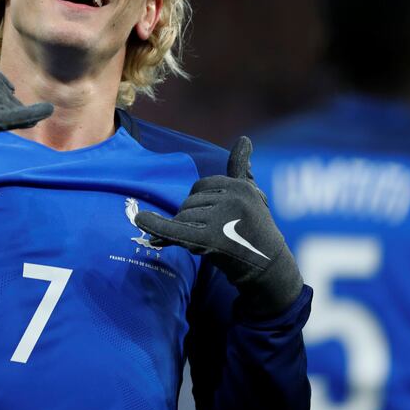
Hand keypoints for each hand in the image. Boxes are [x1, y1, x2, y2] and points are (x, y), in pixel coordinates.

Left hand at [135, 136, 302, 316]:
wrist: (268, 269)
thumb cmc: (255, 230)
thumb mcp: (252, 196)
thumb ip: (241, 169)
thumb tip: (243, 140)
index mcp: (239, 186)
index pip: (201, 187)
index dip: (202, 204)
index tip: (219, 220)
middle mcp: (232, 198)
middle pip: (190, 202)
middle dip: (195, 219)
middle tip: (221, 236)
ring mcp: (222, 218)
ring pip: (184, 217)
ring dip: (190, 232)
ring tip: (216, 245)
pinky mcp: (211, 239)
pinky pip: (176, 230)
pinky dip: (157, 226)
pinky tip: (140, 220)